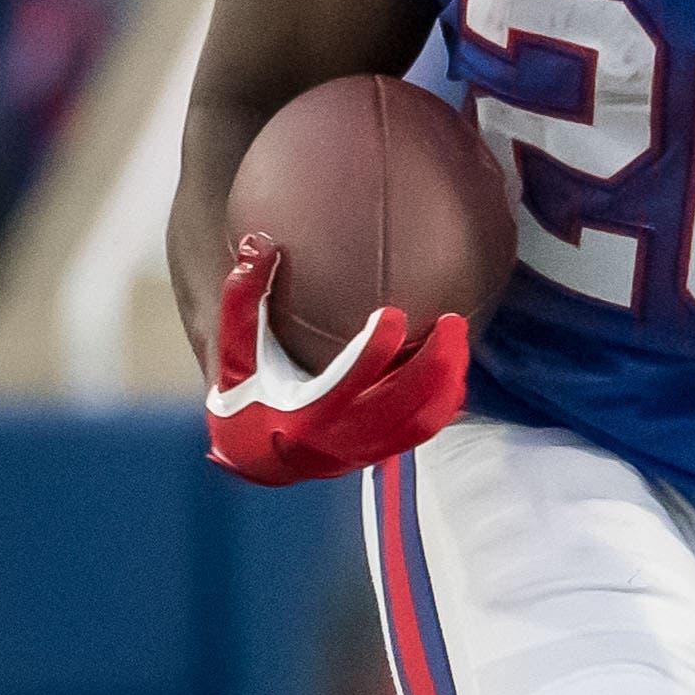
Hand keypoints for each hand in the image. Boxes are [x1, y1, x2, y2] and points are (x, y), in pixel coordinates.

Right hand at [204, 232, 466, 484]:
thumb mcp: (236, 344)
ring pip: (419, 423)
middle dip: (432, 366)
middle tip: (452, 320)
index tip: (394, 314)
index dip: (374, 352)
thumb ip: (243, 295)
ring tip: (458, 334)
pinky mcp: (379, 451)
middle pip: (398, 408)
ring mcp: (362, 450)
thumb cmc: (245, 389)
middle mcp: (336, 440)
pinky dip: (444, 399)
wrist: (252, 451)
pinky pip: (422, 430)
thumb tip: (261, 242)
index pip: (345, 385)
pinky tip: (457, 363)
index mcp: (301, 416)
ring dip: (446, 380)